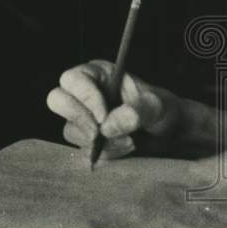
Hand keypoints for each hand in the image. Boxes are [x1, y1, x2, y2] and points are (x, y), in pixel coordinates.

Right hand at [46, 60, 180, 159]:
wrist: (169, 133)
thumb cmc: (161, 110)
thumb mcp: (157, 106)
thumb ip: (136, 111)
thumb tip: (108, 126)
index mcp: (97, 74)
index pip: (73, 79)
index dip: (84, 97)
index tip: (103, 117)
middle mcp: (84, 93)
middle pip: (57, 100)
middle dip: (78, 119)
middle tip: (98, 133)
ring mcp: (83, 117)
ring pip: (70, 129)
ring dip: (97, 141)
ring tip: (129, 142)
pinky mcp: (87, 139)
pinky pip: (83, 149)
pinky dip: (104, 153)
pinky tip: (126, 148)